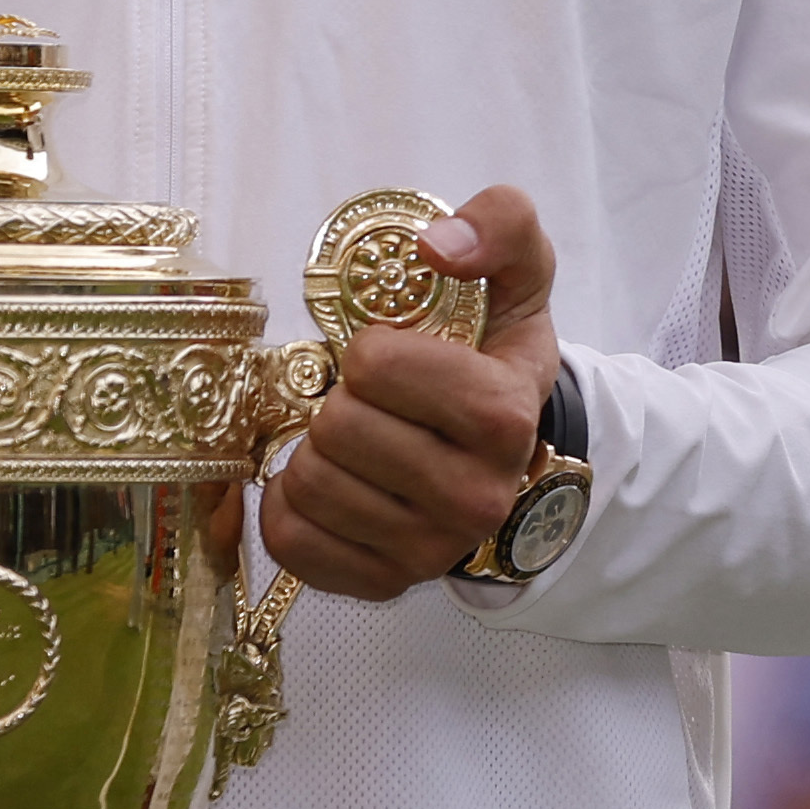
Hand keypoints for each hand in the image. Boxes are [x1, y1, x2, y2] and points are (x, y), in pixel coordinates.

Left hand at [261, 187, 559, 599]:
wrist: (514, 452)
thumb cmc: (496, 356)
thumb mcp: (520, 275)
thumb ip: (501, 225)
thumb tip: (438, 245)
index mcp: (502, 414)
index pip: (376, 364)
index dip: (373, 348)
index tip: (397, 355)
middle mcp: (474, 496)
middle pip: (336, 428)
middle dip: (338, 400)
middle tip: (368, 401)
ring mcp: (429, 548)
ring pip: (307, 486)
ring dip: (314, 450)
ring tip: (353, 441)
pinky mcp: (384, 583)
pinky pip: (290, 541)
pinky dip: (290, 505)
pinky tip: (331, 484)